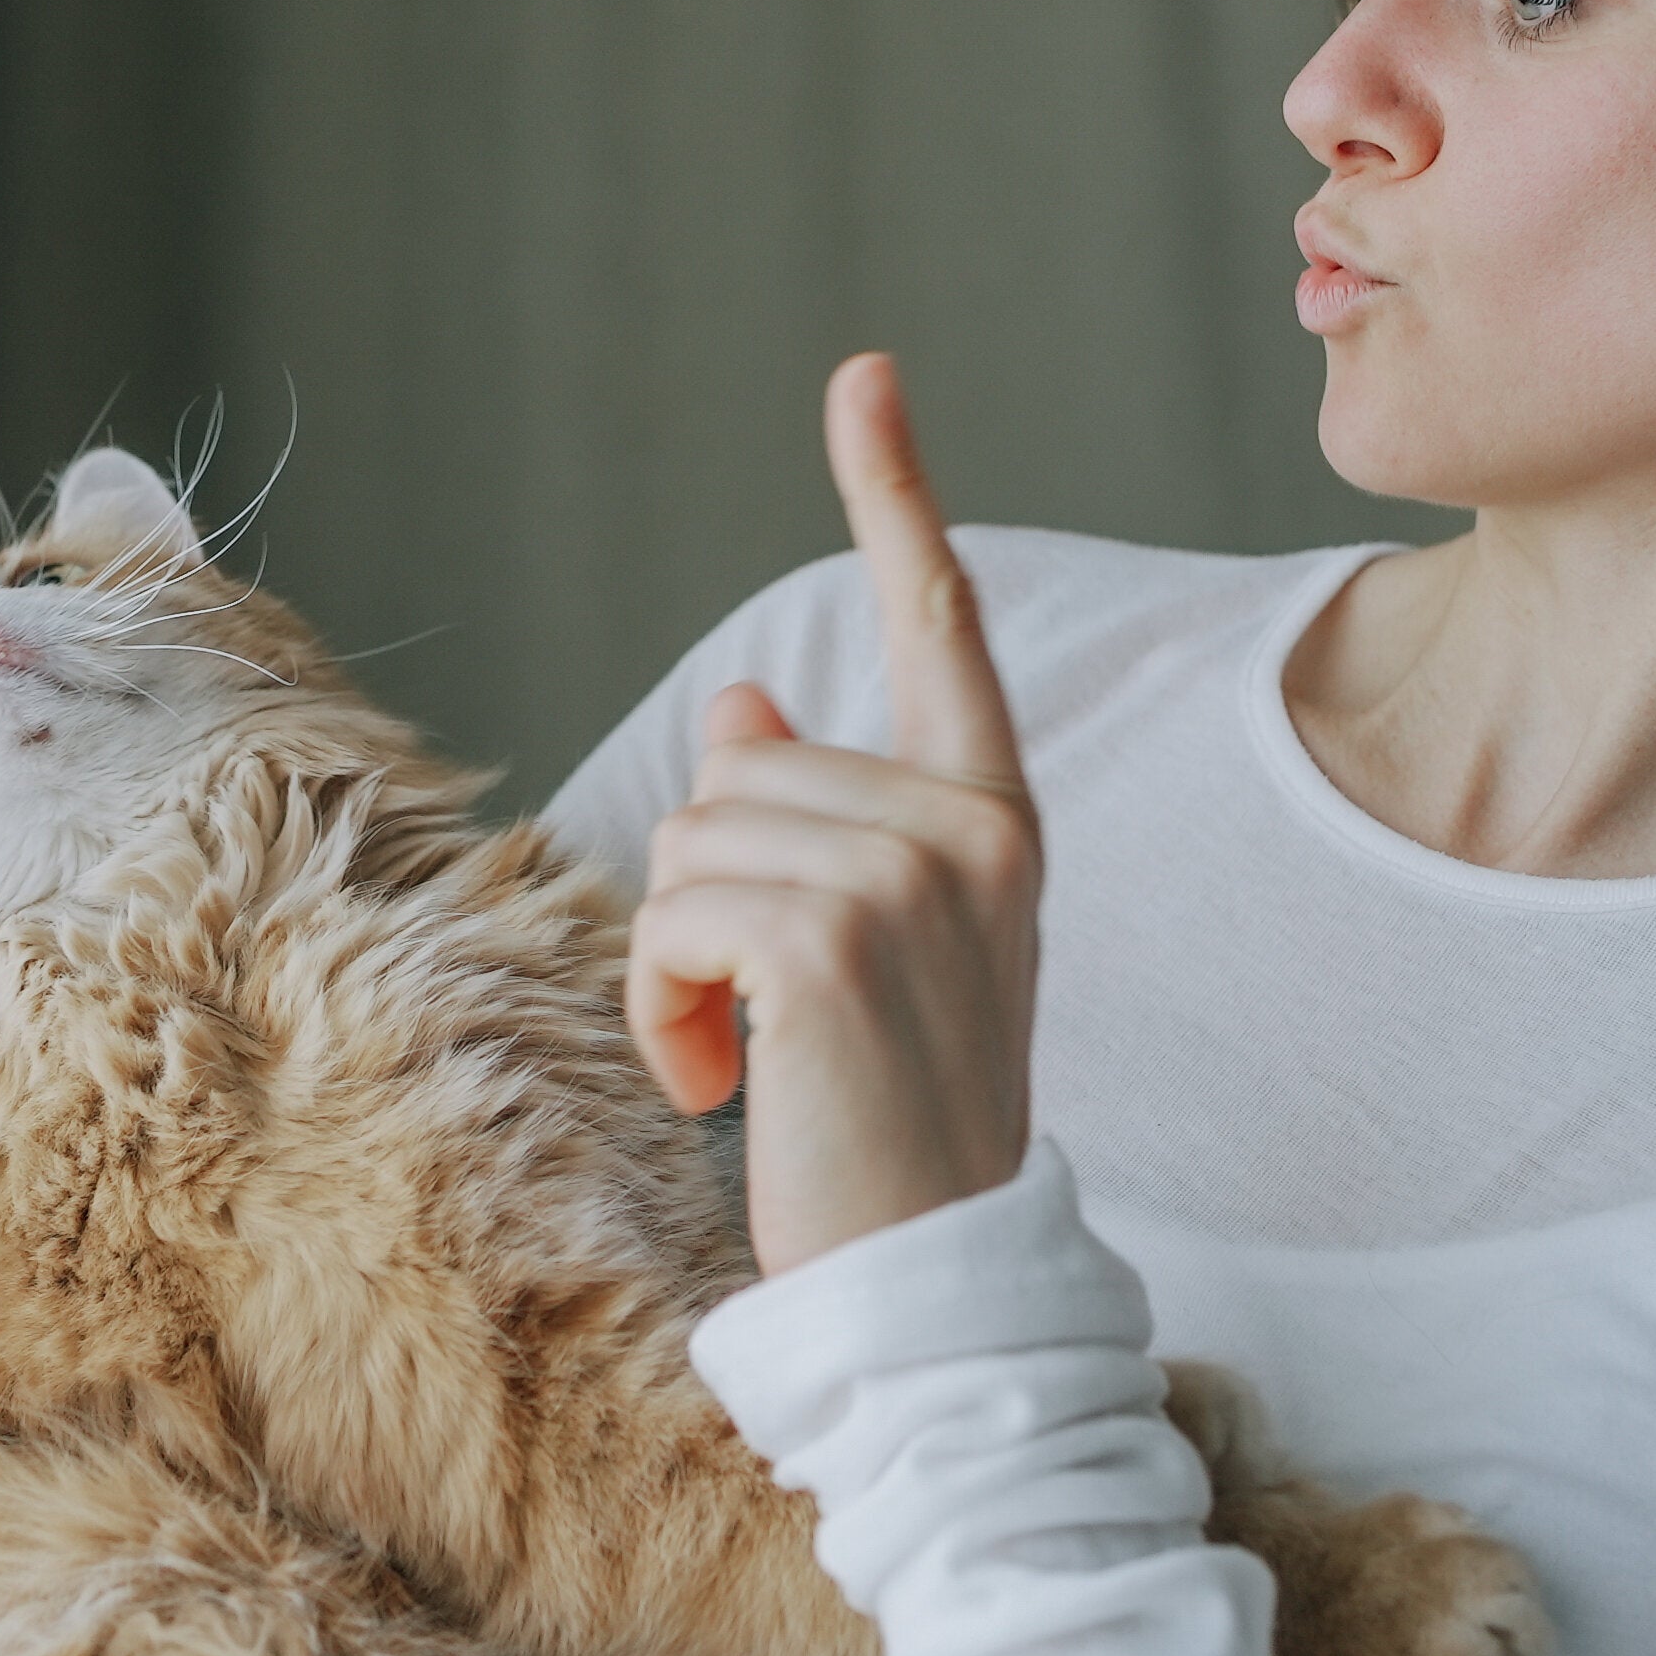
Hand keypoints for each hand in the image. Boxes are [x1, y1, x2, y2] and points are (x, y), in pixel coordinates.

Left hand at [626, 351, 1041, 1274]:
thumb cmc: (887, 1122)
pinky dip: (663, 1007)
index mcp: (993, 819)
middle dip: (713, 893)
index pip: (936, 624)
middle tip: (774, 1023)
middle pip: (741, 766)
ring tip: (757, 1059)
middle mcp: (969, 829)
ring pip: (694, 834)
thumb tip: (744, 710)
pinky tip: (726, 1082)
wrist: (934, 1279)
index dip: (894, 493)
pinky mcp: (827, 939)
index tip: (864, 375)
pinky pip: (673, 911)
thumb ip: (821, 822)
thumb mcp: (869, 954)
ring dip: (681, 960)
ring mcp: (908, 879)